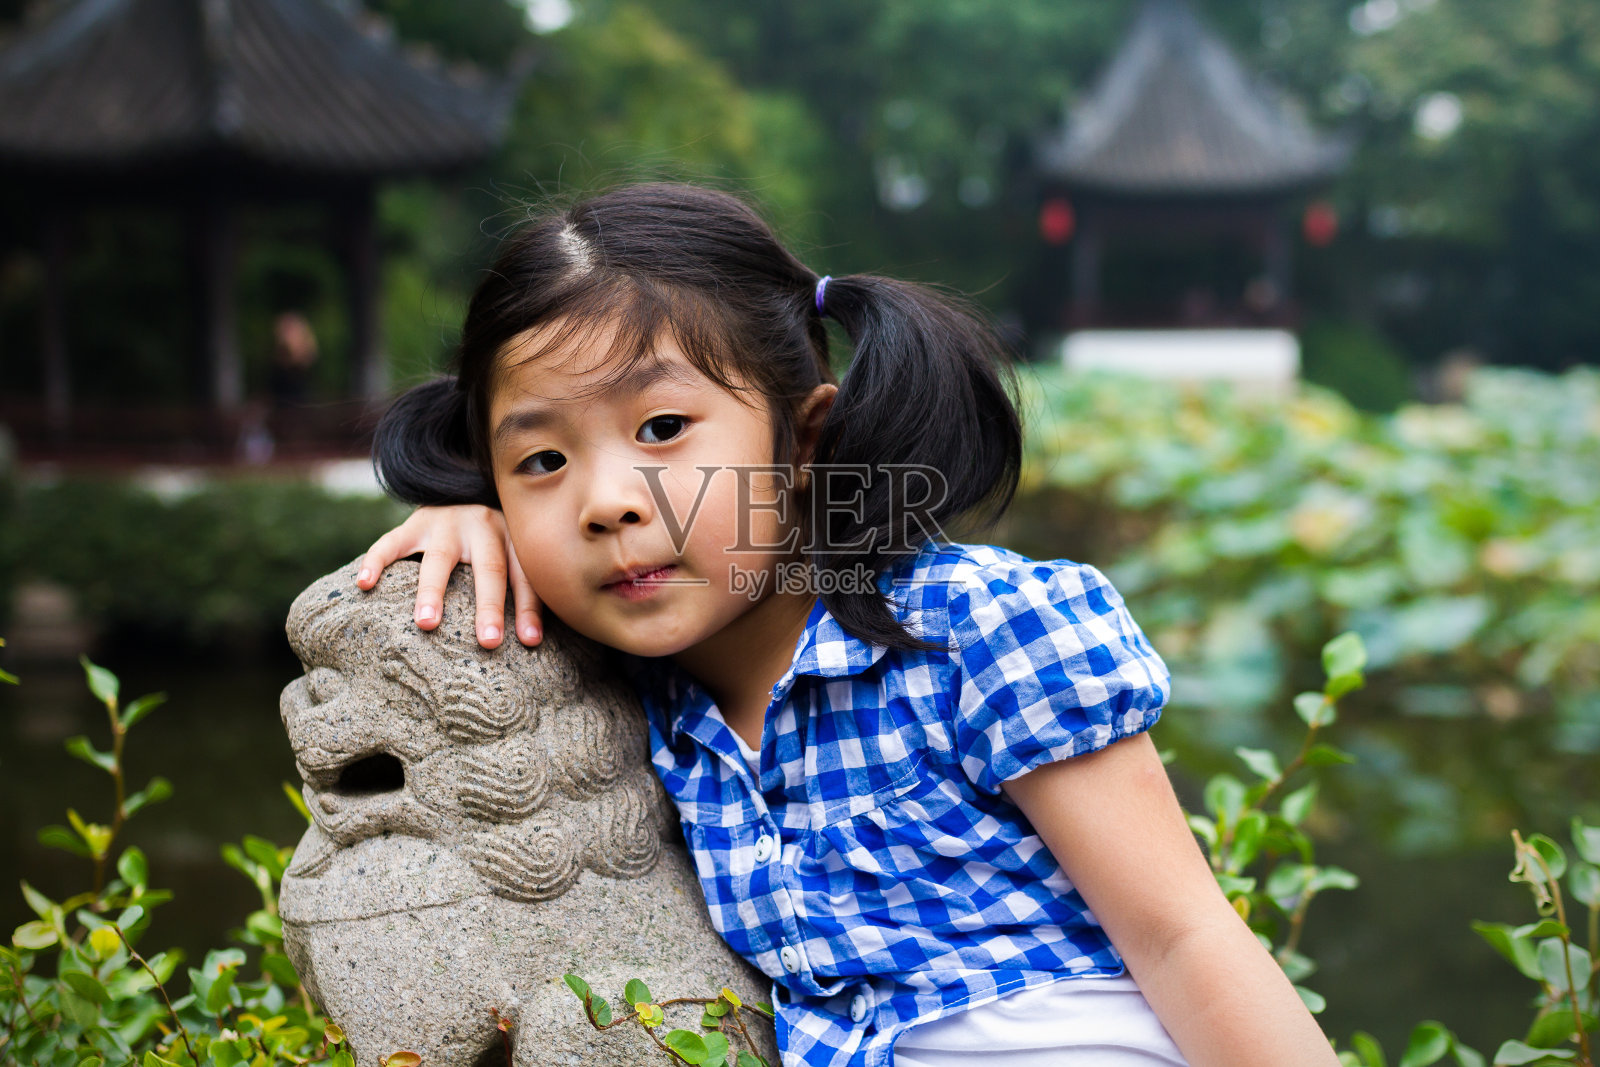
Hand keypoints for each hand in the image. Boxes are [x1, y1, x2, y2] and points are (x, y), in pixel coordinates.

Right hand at [356, 505, 541, 648]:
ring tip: (427, 624)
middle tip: (489, 642)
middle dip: (490, 606)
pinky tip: (363, 584)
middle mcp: (483, 525)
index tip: (530, 641)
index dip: (528, 608)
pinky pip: (390, 543)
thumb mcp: (515, 553)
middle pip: (488, 568)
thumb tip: (535, 641)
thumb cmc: (495, 540)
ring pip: (440, 558)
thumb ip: (526, 585)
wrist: (462, 491)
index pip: (524, 576)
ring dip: (434, 591)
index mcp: (512, 537)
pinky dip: (375, 562)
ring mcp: (446, 522)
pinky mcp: (414, 523)